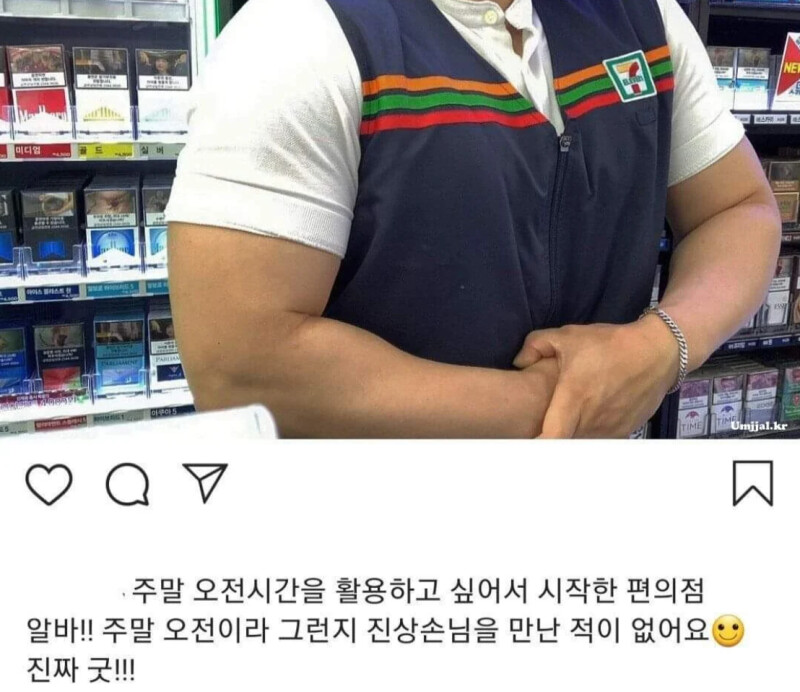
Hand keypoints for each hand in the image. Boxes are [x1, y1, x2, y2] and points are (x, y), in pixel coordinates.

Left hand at [513, 316, 679, 437]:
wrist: (657, 352)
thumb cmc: (609, 344)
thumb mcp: (568, 336)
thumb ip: (535, 345)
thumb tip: (518, 362)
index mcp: (573, 400)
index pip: (551, 439)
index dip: (535, 445)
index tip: (525, 443)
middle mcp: (590, 421)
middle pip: (563, 442)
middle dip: (550, 437)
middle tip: (538, 427)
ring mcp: (609, 430)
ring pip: (580, 442)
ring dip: (571, 435)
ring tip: (565, 420)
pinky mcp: (623, 433)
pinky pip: (599, 440)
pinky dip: (590, 433)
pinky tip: (588, 418)